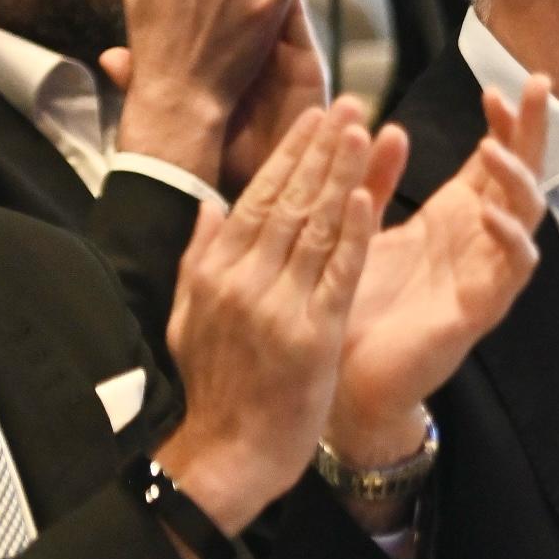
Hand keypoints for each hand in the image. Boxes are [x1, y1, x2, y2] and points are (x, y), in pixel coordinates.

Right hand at [151, 103, 380, 536]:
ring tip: (365, 130)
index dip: (289, 155)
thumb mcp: (188, 316)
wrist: (227, 452)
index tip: (314, 118)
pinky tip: (370, 195)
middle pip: (289, 202)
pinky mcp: (313, 334)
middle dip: (321, 150)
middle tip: (348, 106)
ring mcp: (278, 306)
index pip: (257, 198)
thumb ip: (199, 258)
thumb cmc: (214, 386)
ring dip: (343, 175)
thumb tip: (207, 208)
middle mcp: (244, 280)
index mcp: (214, 272)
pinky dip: (354, 232)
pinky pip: (338, 273)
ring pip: (316, 227)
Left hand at [328, 79, 548, 477]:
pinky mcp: (481, 309)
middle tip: (539, 85)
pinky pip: (511, 269)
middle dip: (534, 130)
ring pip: (527, 216)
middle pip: (523, 174)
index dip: (502, 122)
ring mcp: (486, 274)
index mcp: (454, 219)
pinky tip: (489, 212)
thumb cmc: (356, 307)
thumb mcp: (360, 230)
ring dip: (517, 179)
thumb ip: (374, 181)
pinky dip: (508, 239)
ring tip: (493, 148)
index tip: (494, 84)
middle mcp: (479, 241)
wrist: (345, 382)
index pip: (492, 159)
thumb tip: (387, 127)